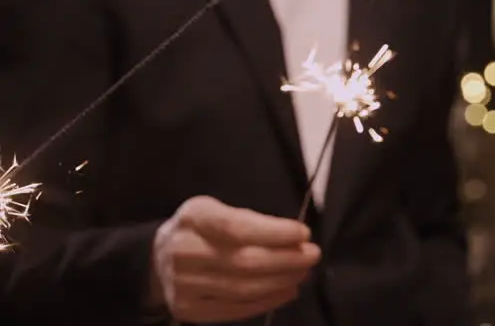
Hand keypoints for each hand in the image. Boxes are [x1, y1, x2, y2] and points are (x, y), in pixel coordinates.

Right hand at [151, 195, 320, 322]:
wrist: (157, 258)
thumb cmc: (200, 229)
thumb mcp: (216, 209)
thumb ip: (249, 220)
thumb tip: (295, 238)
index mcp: (194, 217)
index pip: (238, 228)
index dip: (274, 233)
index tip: (303, 233)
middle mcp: (184, 251)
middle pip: (244, 261)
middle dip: (286, 260)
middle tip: (312, 255)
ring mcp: (183, 285)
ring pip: (242, 289)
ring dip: (281, 282)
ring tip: (303, 273)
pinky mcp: (187, 309)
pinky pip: (234, 310)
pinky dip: (266, 302)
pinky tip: (287, 292)